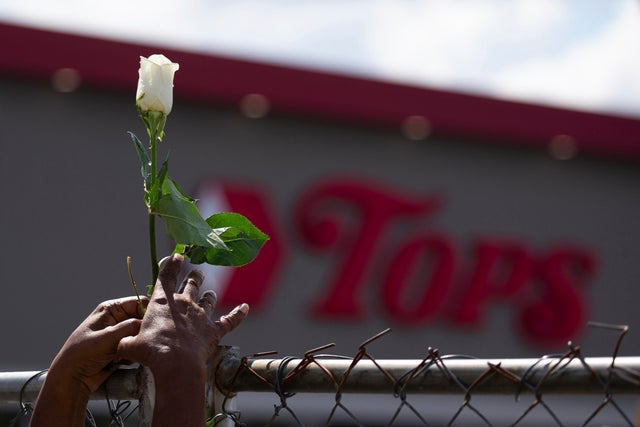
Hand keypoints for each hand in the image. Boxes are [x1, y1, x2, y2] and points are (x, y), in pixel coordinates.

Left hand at [51, 296, 146, 392]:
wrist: (72, 379)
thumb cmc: (82, 354)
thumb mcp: (107, 337)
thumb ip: (130, 327)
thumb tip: (150, 324)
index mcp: (111, 309)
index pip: (139, 302)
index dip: (148, 312)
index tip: (153, 326)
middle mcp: (117, 319)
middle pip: (142, 320)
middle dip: (142, 332)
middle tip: (137, 343)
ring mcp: (119, 335)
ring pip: (140, 335)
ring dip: (136, 345)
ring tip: (124, 355)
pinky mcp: (121, 349)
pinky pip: (136, 348)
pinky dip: (133, 355)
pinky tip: (122, 361)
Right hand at [116, 253, 248, 426]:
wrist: (176, 364)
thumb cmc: (151, 352)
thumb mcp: (129, 345)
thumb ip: (125, 341)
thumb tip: (119, 343)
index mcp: (162, 302)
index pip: (165, 276)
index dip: (171, 264)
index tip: (177, 255)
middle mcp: (184, 304)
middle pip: (191, 284)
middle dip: (194, 276)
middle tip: (197, 272)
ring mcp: (201, 316)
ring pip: (209, 300)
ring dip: (209, 296)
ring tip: (210, 293)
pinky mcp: (214, 330)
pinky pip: (231, 320)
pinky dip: (239, 314)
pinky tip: (245, 308)